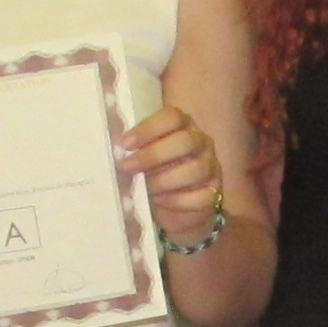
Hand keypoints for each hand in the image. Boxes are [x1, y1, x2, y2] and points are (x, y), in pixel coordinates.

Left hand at [117, 105, 226, 245]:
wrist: (178, 209)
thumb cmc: (156, 174)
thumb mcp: (145, 157)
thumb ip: (135, 149)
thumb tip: (113, 149)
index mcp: (184, 126)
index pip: (173, 117)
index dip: (149, 128)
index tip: (125, 143)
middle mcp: (202, 143)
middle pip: (185, 141)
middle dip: (153, 155)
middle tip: (128, 167)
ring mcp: (211, 167)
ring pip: (195, 169)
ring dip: (164, 180)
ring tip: (145, 188)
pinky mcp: (214, 193)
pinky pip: (200, 196)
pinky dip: (177, 201)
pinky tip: (160, 201)